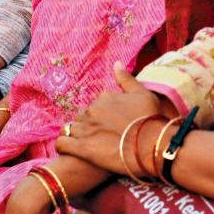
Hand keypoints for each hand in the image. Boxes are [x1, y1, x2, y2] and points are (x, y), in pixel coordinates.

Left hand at [54, 65, 174, 176]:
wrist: (151, 146)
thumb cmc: (151, 120)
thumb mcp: (143, 94)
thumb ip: (126, 79)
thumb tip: (116, 63)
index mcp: (104, 97)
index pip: (95, 105)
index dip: (102, 116)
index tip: (111, 126)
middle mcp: (92, 110)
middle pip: (82, 117)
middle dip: (88, 126)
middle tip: (101, 139)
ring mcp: (85, 129)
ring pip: (70, 129)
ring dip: (75, 136)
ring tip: (86, 145)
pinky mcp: (81, 148)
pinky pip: (62, 144)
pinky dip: (64, 146)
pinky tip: (72, 150)